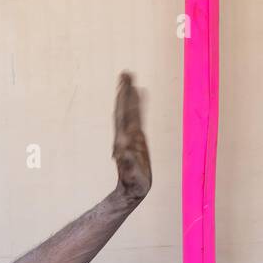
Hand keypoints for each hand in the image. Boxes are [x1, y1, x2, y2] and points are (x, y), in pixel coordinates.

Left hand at [112, 72, 150, 203]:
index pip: (125, 116)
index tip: (126, 84)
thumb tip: (122, 149)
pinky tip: (139, 95)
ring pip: (128, 111)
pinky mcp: (135, 138)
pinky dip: (137, 104)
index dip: (126, 100)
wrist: (131, 190)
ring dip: (128, 95)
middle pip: (124, 109)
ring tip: (129, 79)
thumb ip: (126, 162)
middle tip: (125, 73)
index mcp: (124, 140)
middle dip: (124, 91)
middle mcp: (125, 135)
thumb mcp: (131, 175)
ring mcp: (129, 136)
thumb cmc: (133, 184)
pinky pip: (136, 117)